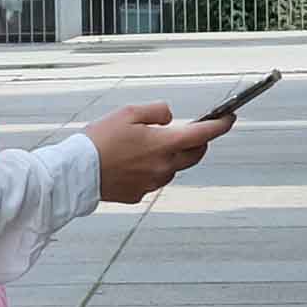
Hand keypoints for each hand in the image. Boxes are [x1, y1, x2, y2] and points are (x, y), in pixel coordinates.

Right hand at [85, 104, 229, 203]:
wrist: (77, 172)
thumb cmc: (99, 140)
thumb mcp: (128, 113)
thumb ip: (156, 112)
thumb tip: (169, 118)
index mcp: (163, 144)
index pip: (202, 134)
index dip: (220, 126)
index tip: (230, 119)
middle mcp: (164, 167)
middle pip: (194, 155)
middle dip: (199, 142)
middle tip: (193, 131)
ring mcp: (152, 183)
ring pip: (173, 168)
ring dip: (171, 156)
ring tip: (146, 145)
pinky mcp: (139, 194)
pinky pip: (153, 179)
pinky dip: (150, 169)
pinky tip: (131, 162)